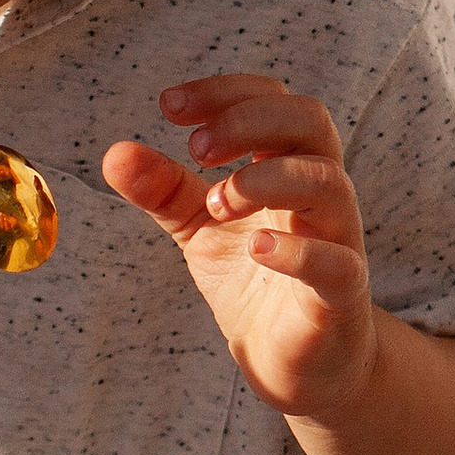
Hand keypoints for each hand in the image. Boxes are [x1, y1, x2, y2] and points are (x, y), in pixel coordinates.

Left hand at [103, 74, 378, 419]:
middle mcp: (321, 192)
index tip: (168, 106)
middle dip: (248, 120)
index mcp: (289, 165)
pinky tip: (254, 247)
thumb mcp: (198, 226)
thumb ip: (162, 189)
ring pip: (327, 182)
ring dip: (264, 178)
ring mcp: (337, 240)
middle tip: (195, 147)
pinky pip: (335, 263)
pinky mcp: (341, 295)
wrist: (293, 361)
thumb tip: (113, 154)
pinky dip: (295, 250)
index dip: (224, 92)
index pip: (273, 100)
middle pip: (310, 122)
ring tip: (214, 200)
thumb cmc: (255, 279)